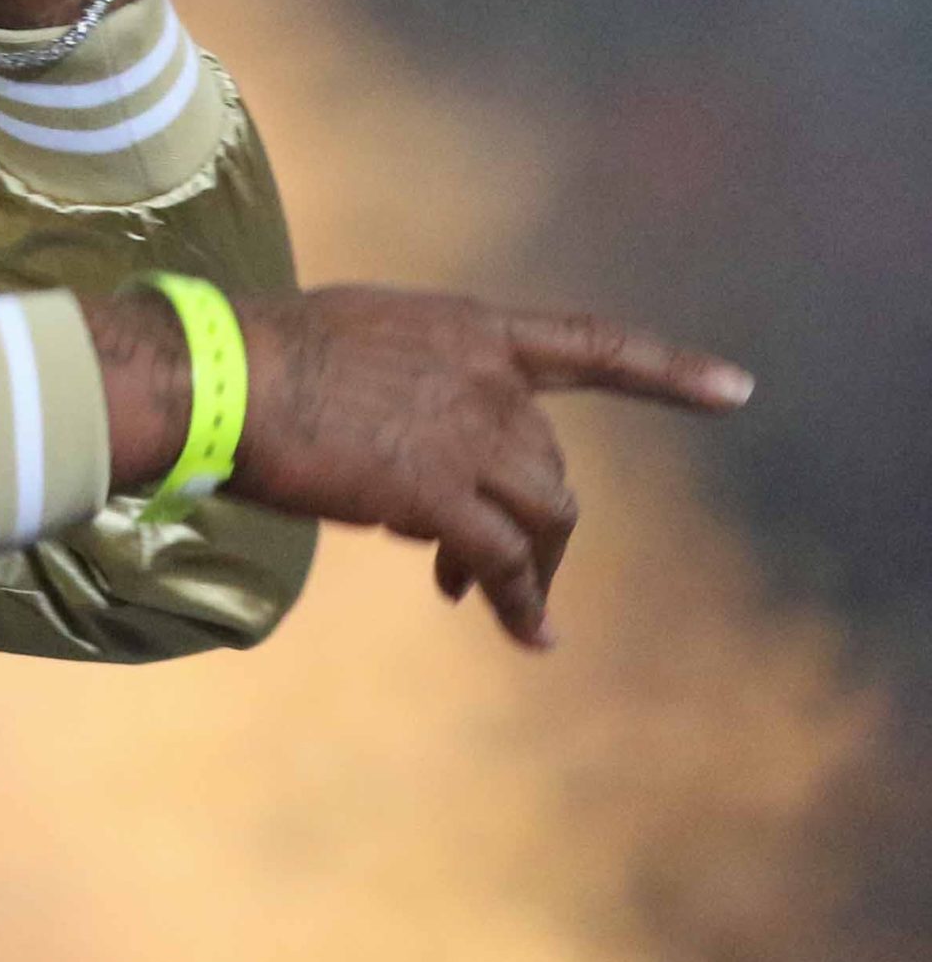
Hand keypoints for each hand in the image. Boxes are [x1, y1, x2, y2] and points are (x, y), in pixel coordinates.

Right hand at [91, 284, 755, 649]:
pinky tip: (522, 633)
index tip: (736, 392)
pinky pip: (505, 562)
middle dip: (537, 517)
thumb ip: (404, 375)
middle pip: (553, 462)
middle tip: (486, 565)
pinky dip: (520, 602)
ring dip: (534, 567)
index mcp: (467, 328)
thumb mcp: (353, 336)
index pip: (589, 344)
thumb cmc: (255, 353)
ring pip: (547, 514)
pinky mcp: (442, 496)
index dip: (668, 371)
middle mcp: (487, 379)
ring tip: (500, 605)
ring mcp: (471, 436)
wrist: (224, 378)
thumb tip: (398, 431)